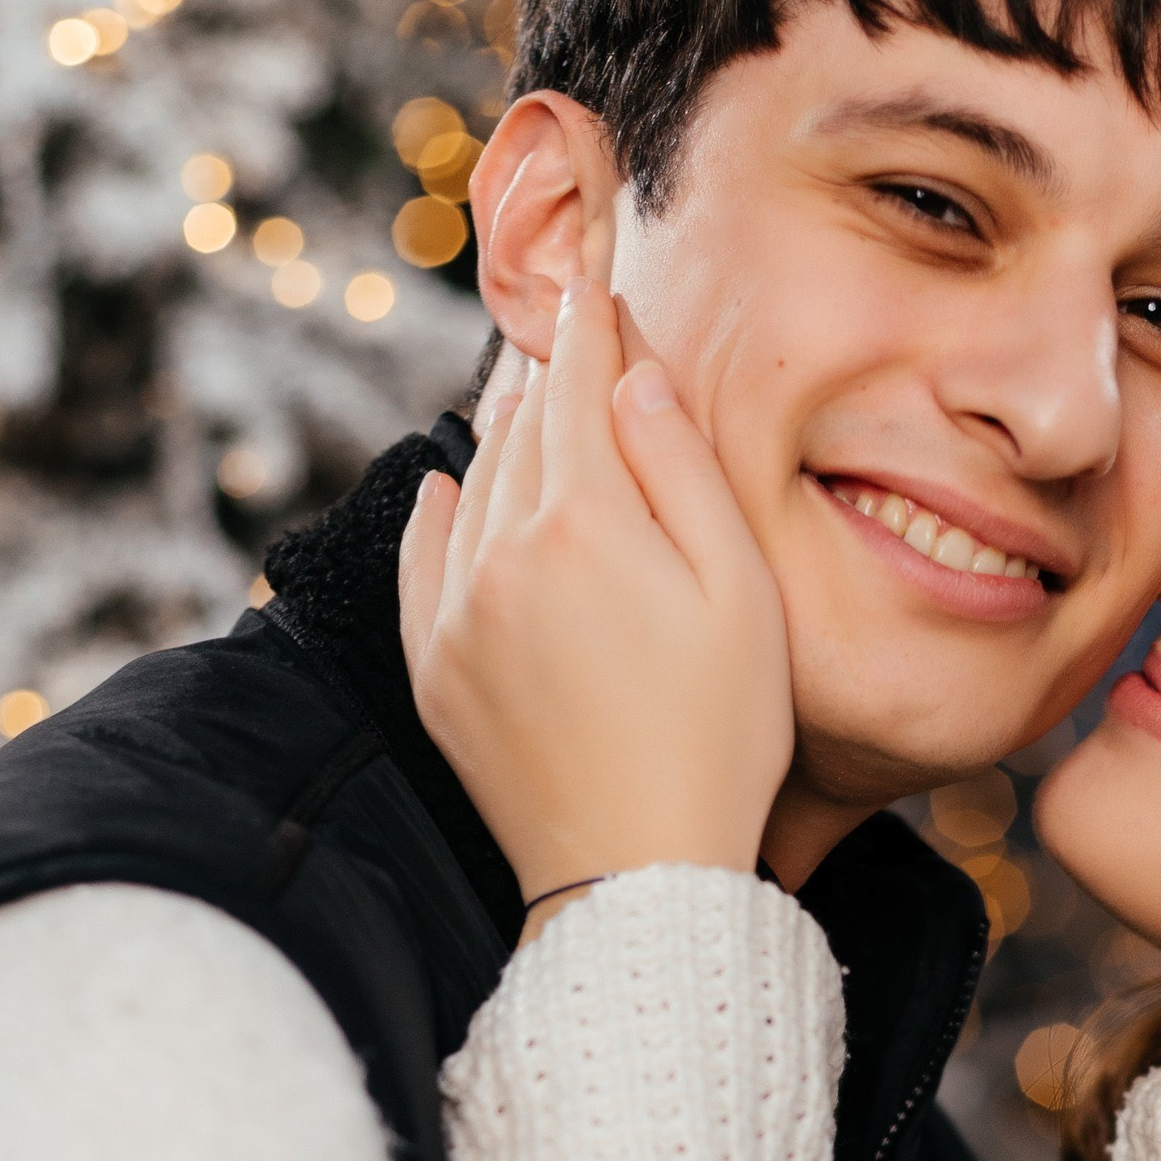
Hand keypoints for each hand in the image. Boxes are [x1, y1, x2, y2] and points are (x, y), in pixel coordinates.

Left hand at [399, 281, 793, 931]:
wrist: (638, 874)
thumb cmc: (720, 739)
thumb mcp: (740, 595)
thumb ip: (685, 472)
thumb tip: (631, 377)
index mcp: (586, 522)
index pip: (580, 388)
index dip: (592, 328)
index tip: (596, 286)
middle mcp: (500, 552)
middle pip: (523, 430)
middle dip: (550, 372)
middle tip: (569, 324)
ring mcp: (455, 614)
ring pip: (471, 487)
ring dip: (502, 435)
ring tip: (527, 397)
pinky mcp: (434, 671)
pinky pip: (420, 562)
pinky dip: (433, 512)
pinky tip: (443, 486)